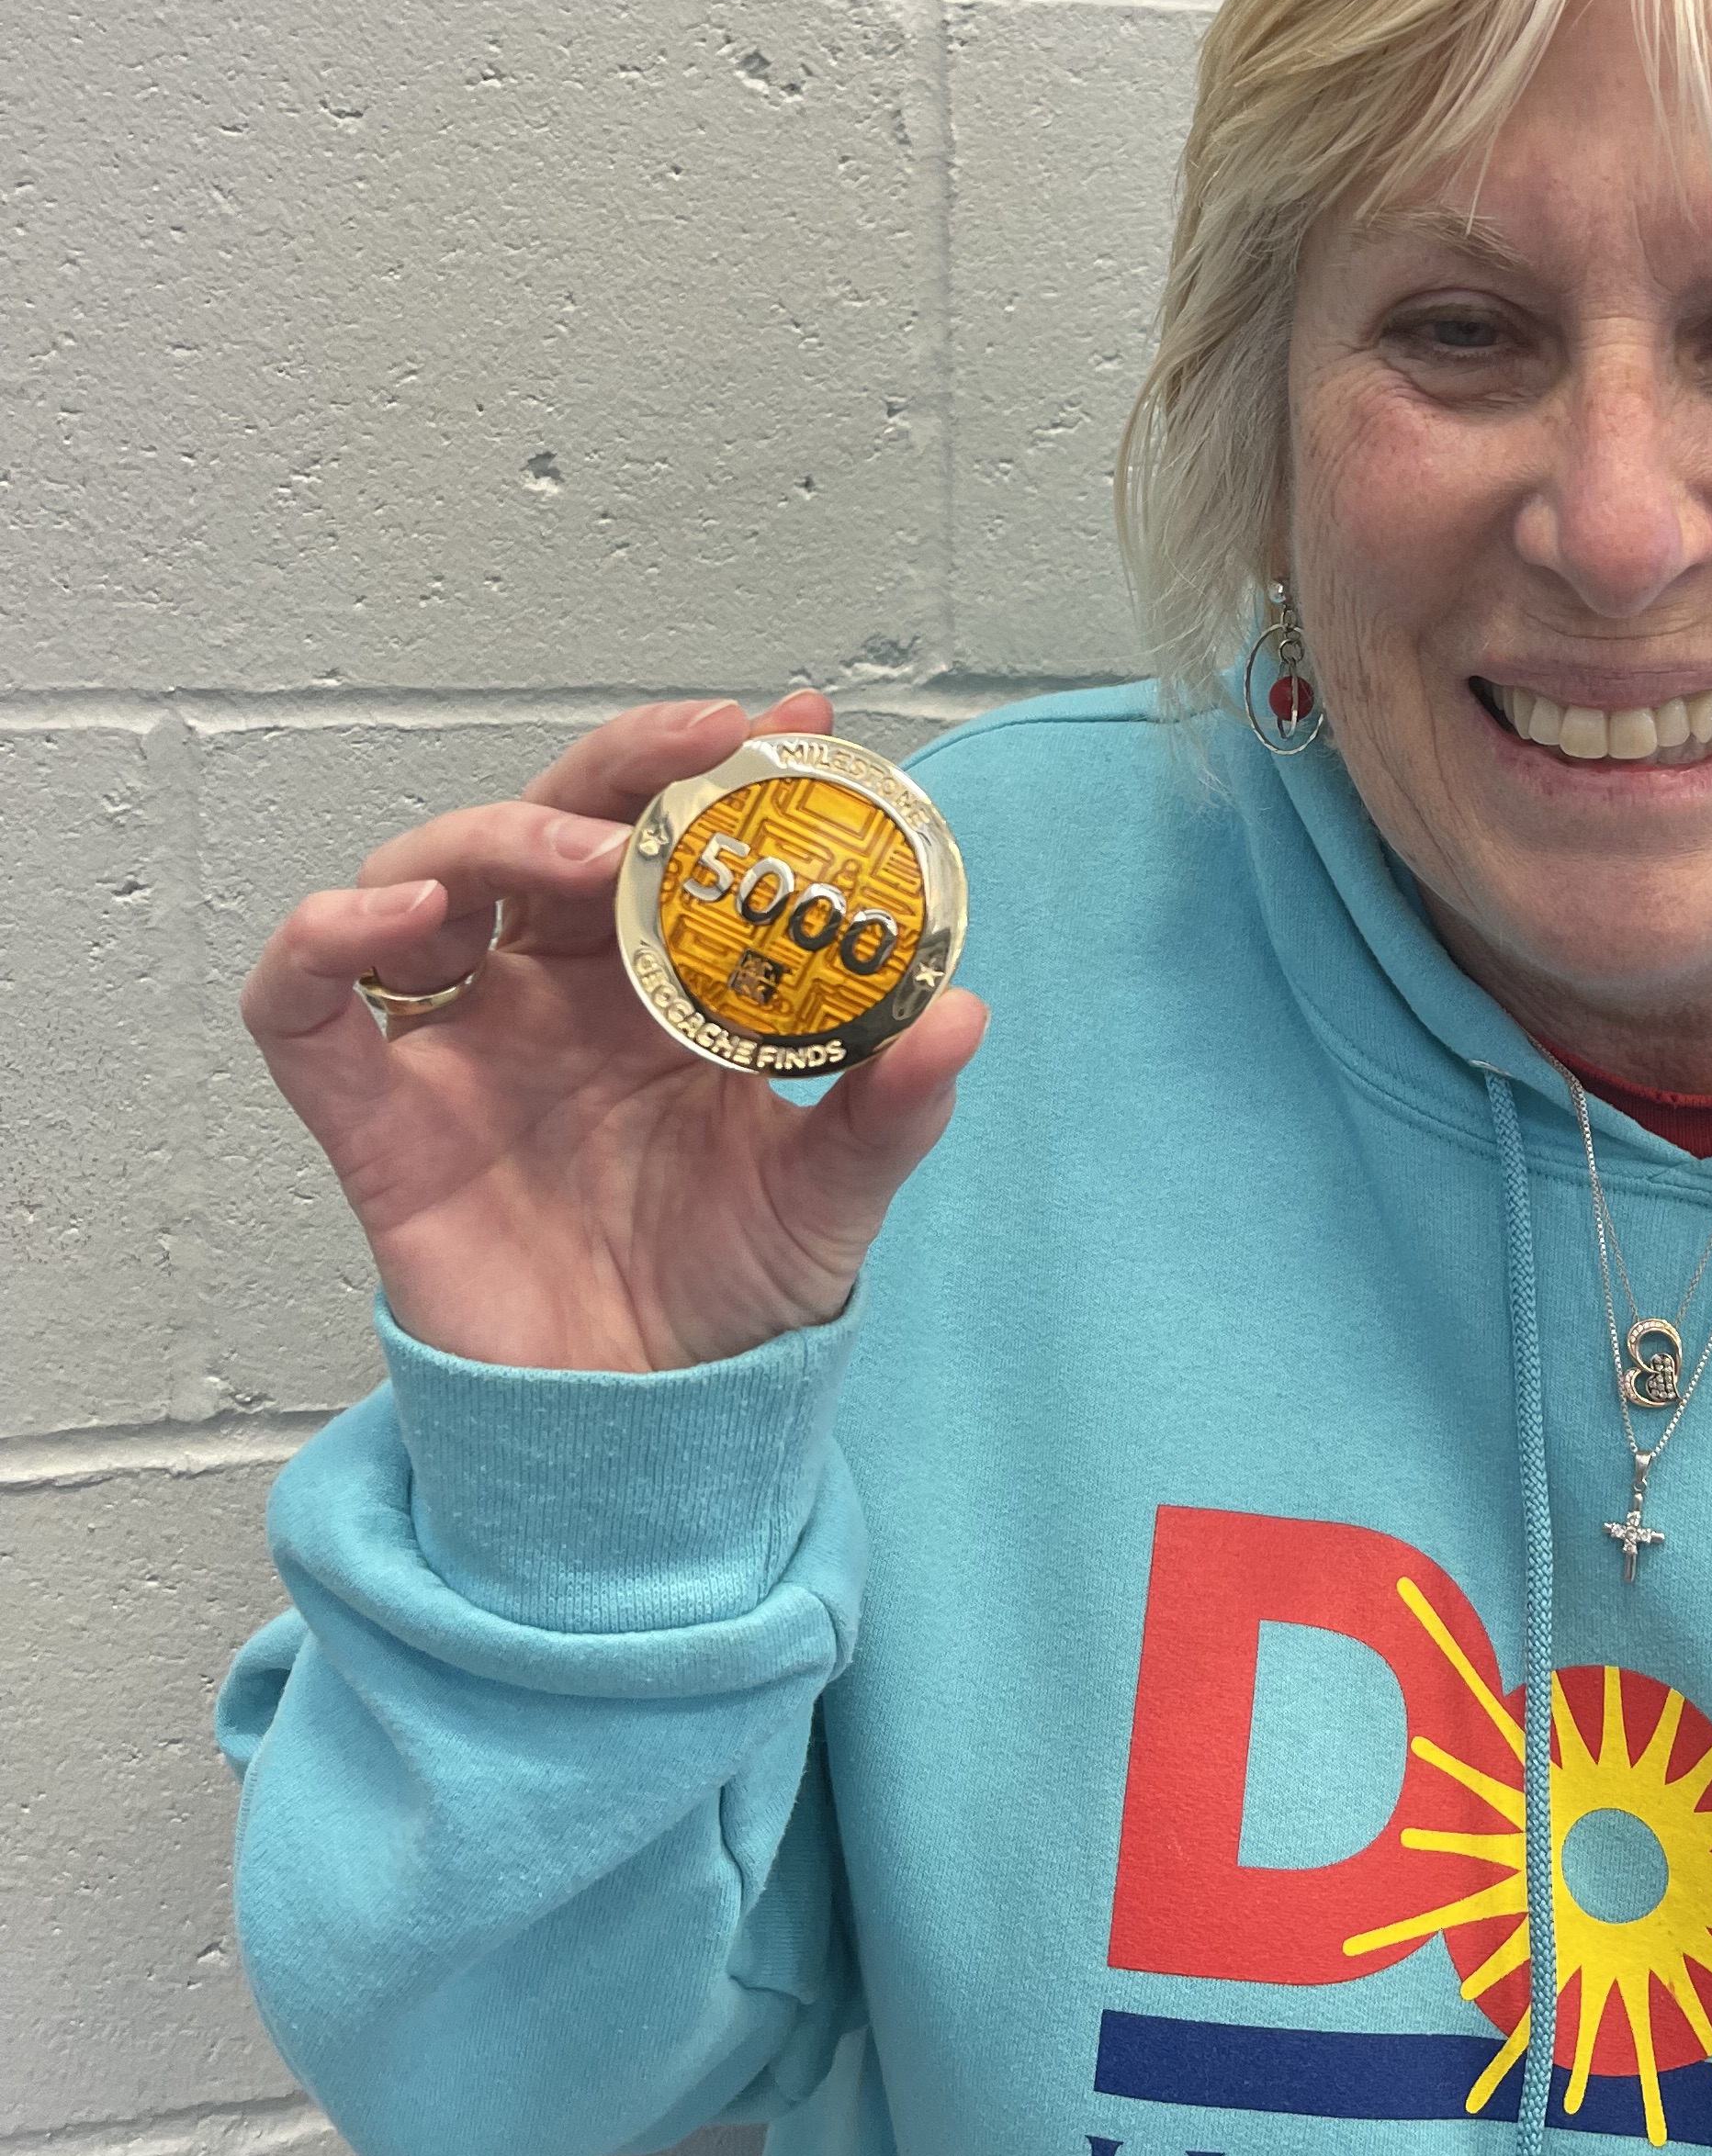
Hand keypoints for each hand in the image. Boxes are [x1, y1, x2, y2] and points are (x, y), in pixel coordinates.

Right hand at [241, 690, 986, 1370]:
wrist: (646, 1432)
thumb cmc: (729, 1295)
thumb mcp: (831, 1199)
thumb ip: (887, 1109)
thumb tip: (962, 1012)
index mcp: (657, 983)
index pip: (672, 837)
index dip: (719, 770)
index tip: (796, 722)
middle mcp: (550, 990)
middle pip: (552, 823)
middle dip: (621, 767)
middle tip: (702, 745)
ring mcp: (457, 1045)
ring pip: (427, 874)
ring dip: (494, 833)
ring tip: (584, 849)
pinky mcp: (373, 1119)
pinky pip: (304, 1006)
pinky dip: (324, 938)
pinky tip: (398, 917)